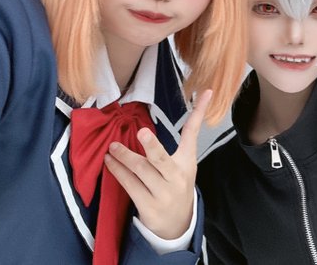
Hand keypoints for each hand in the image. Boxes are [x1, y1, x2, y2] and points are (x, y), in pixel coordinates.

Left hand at [104, 89, 211, 239]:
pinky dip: (118, 172)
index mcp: (187, 162)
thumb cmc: (175, 186)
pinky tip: (110, 162)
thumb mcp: (183, 165)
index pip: (193, 133)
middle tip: (141, 133)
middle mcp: (176, 177)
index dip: (199, 112)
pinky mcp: (148, 207)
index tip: (207, 92)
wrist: (177, 225)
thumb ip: (177, 144)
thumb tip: (167, 116)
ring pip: (141, 171)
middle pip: (162, 159)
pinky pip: (130, 185)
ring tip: (112, 147)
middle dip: (152, 146)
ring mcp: (163, 194)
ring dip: (124, 157)